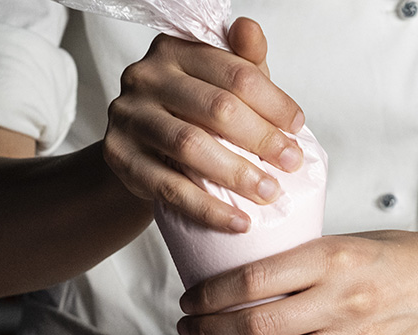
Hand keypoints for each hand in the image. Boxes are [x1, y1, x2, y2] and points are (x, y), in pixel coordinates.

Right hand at [103, 18, 305, 232]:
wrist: (142, 149)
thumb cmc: (190, 112)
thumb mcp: (218, 82)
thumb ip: (241, 61)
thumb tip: (250, 30)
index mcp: (174, 50)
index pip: (235, 73)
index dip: (273, 102)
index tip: (297, 128)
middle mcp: (145, 77)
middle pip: (216, 108)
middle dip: (261, 139)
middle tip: (290, 164)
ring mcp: (129, 118)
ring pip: (190, 147)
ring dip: (237, 174)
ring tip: (269, 192)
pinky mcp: (120, 158)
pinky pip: (170, 188)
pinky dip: (208, 208)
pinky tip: (238, 222)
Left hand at [174, 228, 417, 334]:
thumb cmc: (395, 256)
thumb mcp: (344, 241)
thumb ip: (298, 263)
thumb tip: (232, 281)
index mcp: (332, 257)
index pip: (252, 280)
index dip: (209, 296)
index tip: (189, 299)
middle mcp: (342, 300)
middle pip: (255, 326)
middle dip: (207, 333)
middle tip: (184, 329)